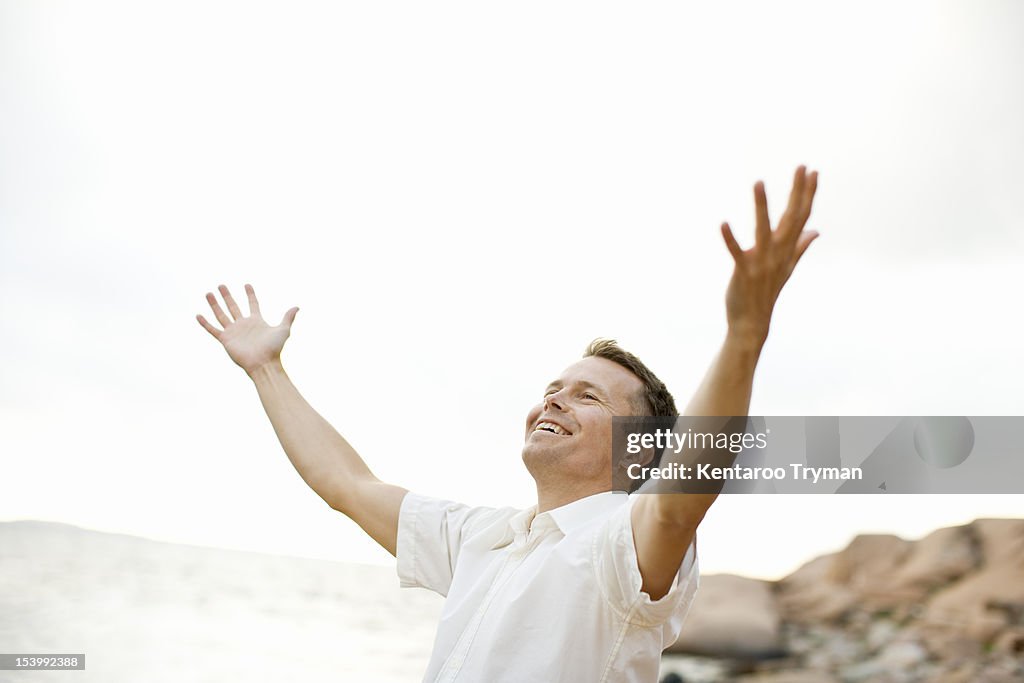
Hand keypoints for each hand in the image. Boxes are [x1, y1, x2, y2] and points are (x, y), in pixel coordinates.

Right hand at [196, 284, 298, 375]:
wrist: (264, 364)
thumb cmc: (274, 349)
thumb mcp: (283, 330)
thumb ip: (288, 317)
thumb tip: (297, 307)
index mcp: (256, 321)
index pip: (252, 304)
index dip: (250, 294)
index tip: (247, 284)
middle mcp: (243, 325)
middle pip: (233, 306)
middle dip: (227, 296)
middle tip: (221, 285)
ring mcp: (234, 332)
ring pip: (221, 315)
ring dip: (214, 304)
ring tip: (208, 293)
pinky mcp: (226, 340)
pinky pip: (213, 330)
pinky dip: (205, 323)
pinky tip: (198, 315)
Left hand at [721, 165, 818, 345]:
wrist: (753, 322)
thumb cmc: (767, 292)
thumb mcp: (787, 267)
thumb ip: (801, 247)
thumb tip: (816, 232)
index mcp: (788, 250)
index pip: (802, 217)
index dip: (807, 194)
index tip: (813, 171)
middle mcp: (778, 254)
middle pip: (791, 218)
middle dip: (796, 192)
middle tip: (801, 167)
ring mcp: (761, 263)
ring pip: (763, 230)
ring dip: (761, 206)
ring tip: (758, 182)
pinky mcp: (743, 272)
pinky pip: (736, 252)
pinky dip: (729, 239)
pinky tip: (722, 223)